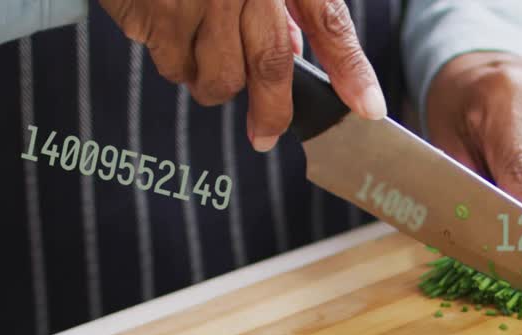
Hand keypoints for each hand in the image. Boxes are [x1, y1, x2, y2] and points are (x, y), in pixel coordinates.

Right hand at [98, 0, 385, 151]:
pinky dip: (174, 59)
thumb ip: (284, 3)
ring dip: (213, 81)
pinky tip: (169, 26)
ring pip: (216, 78)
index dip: (352, 71)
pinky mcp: (151, 11)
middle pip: (270, 66)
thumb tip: (290, 48)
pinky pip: (171, 64)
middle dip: (271, 111)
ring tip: (204, 49)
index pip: (328, 23)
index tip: (369, 108)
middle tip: (264, 134)